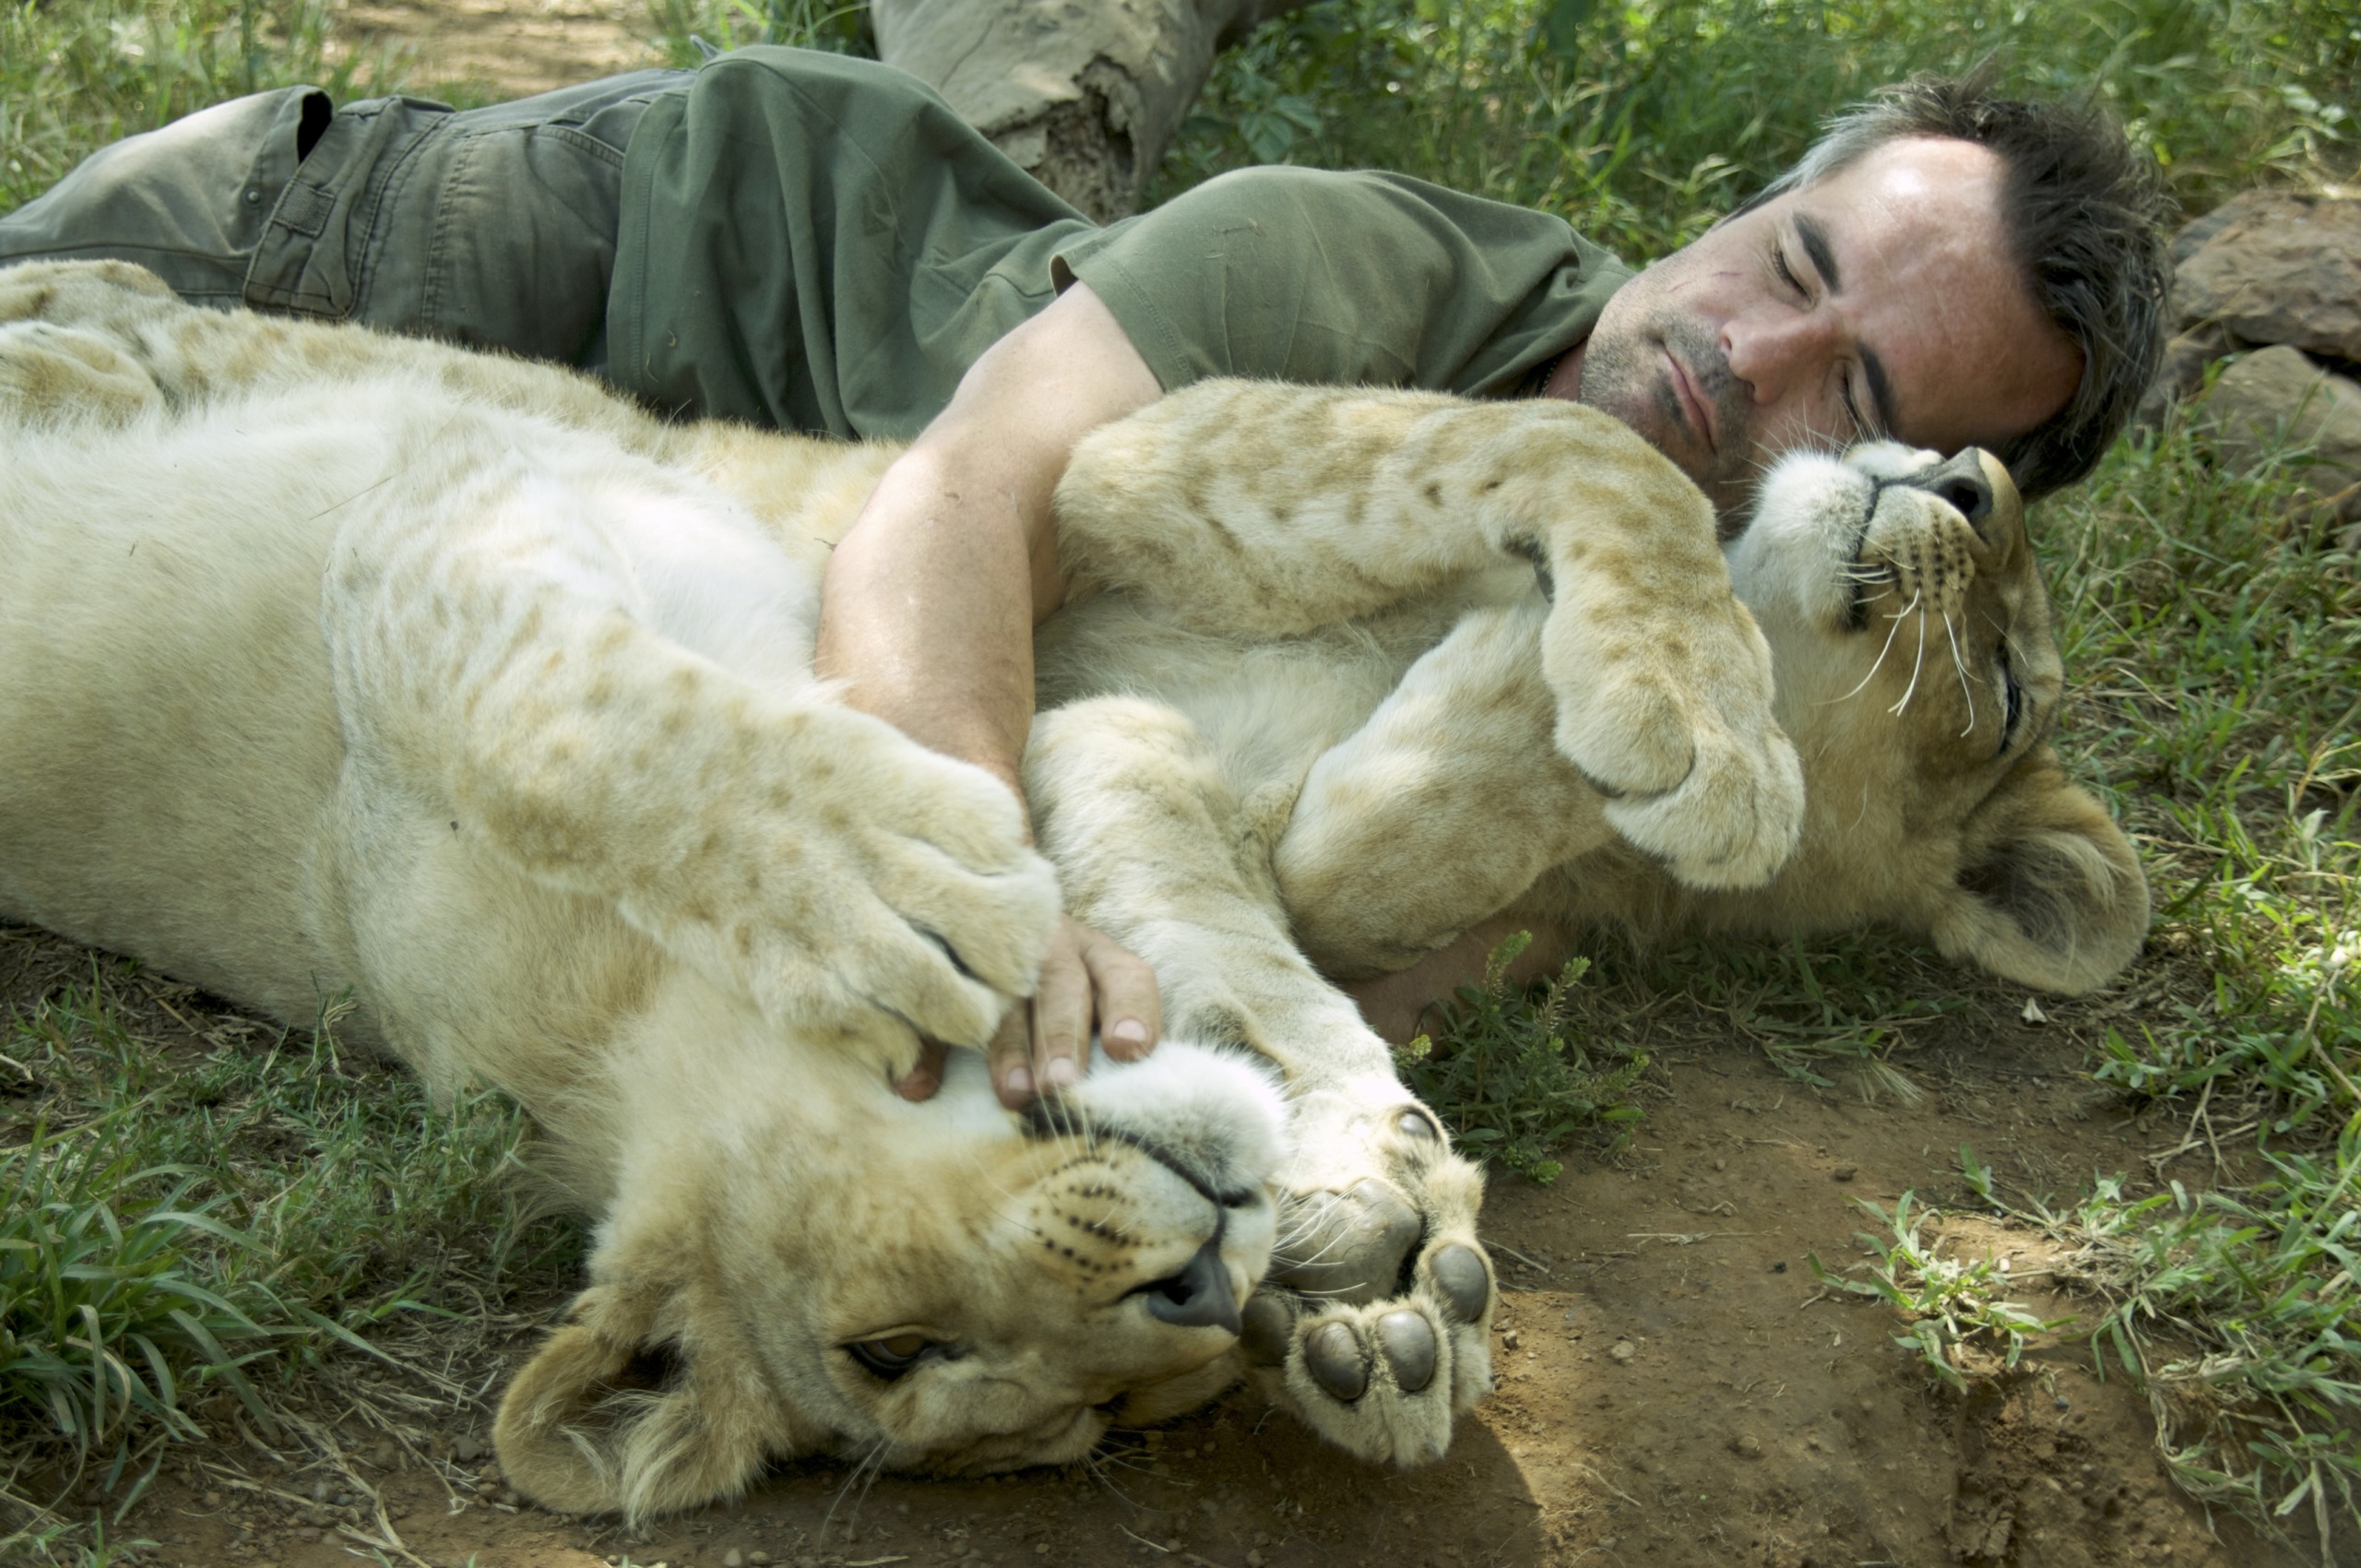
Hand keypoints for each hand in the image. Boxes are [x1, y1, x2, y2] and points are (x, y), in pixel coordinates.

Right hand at [891, 914, 1159, 1103]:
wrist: (962, 901)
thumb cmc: (1051, 988)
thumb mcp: (1089, 994)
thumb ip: (1111, 1036)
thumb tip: (1133, 1081)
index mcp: (1092, 954)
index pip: (1126, 976)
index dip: (1132, 1011)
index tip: (1130, 1050)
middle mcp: (1047, 944)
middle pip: (1062, 984)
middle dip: (1062, 1036)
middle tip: (1061, 1085)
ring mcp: (990, 949)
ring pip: (1001, 995)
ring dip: (1008, 1047)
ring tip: (1014, 1094)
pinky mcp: (937, 962)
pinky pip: (929, 1000)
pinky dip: (925, 1047)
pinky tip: (918, 1087)